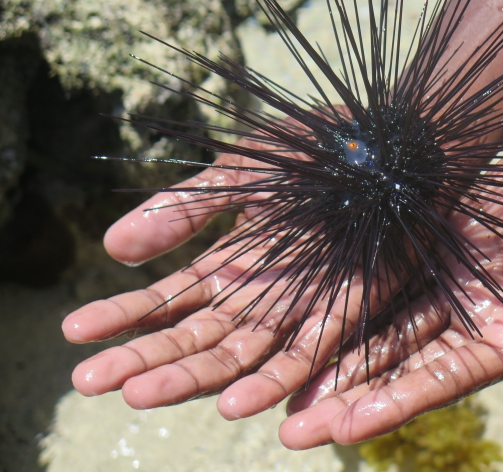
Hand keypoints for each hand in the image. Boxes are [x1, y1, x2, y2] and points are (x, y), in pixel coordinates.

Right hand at [62, 136, 396, 415]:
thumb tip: (111, 248)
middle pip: (194, 340)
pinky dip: (274, 381)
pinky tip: (235, 402)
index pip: (167, 302)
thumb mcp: (239, 173)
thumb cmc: (314, 151)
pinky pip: (310, 354)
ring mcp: (301, 307)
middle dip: (143, 359)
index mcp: (231, 265)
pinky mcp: (347, 310)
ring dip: (194, 379)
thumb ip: (184, 210)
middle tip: (87, 380)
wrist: (387, 143)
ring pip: (241, 357)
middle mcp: (259, 296)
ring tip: (142, 393)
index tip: (74, 331)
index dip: (122, 317)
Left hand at [278, 99, 502, 455]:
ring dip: (335, 335)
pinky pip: (392, 248)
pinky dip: (354, 269)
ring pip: (383, 307)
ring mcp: (458, 265)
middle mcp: (479, 308)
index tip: (337, 431)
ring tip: (278, 363)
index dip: (390, 405)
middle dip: (343, 387)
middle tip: (281, 417)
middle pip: (397, 355)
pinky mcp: (448, 222)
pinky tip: (311, 284)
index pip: (442, 380)